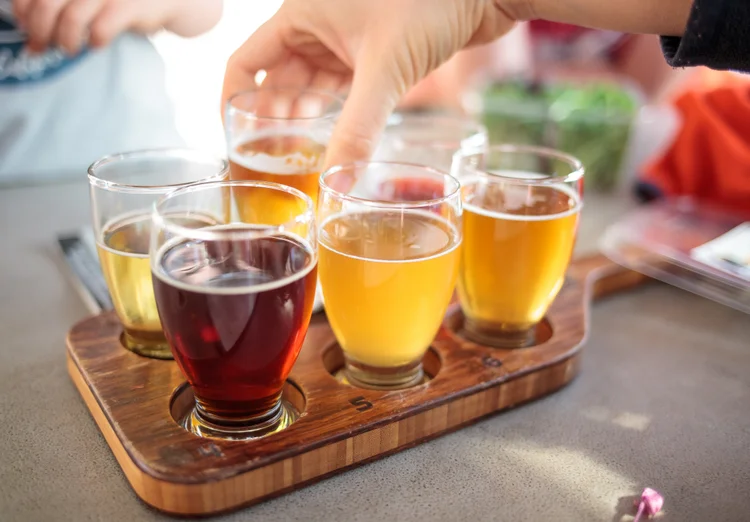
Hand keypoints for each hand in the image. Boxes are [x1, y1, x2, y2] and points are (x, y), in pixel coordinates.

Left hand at [14, 0, 221, 54]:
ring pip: (72, 16)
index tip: (24, 28)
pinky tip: (95, 45)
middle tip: (39, 47)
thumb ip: (66, 3)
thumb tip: (29, 26)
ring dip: (65, 39)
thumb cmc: (124, 0)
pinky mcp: (130, 5)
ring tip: (68, 49)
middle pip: (48, 3)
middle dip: (39, 29)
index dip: (24, 9)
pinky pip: (103, 27)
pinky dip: (95, 39)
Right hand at [222, 0, 515, 167]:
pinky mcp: (375, 49)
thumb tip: (336, 183)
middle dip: (272, 117)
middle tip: (270, 159)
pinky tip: (333, 135)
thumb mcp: (385, 69)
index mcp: (300, 14)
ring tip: (297, 154)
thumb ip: (357, 128)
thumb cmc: (431, 2)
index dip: (234, 101)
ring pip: (311, 83)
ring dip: (304, 116)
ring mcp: (346, 36)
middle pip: (278, 77)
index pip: (246, 61)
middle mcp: (316, 24)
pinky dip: (336, 109)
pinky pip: (342, 84)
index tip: (233, 139)